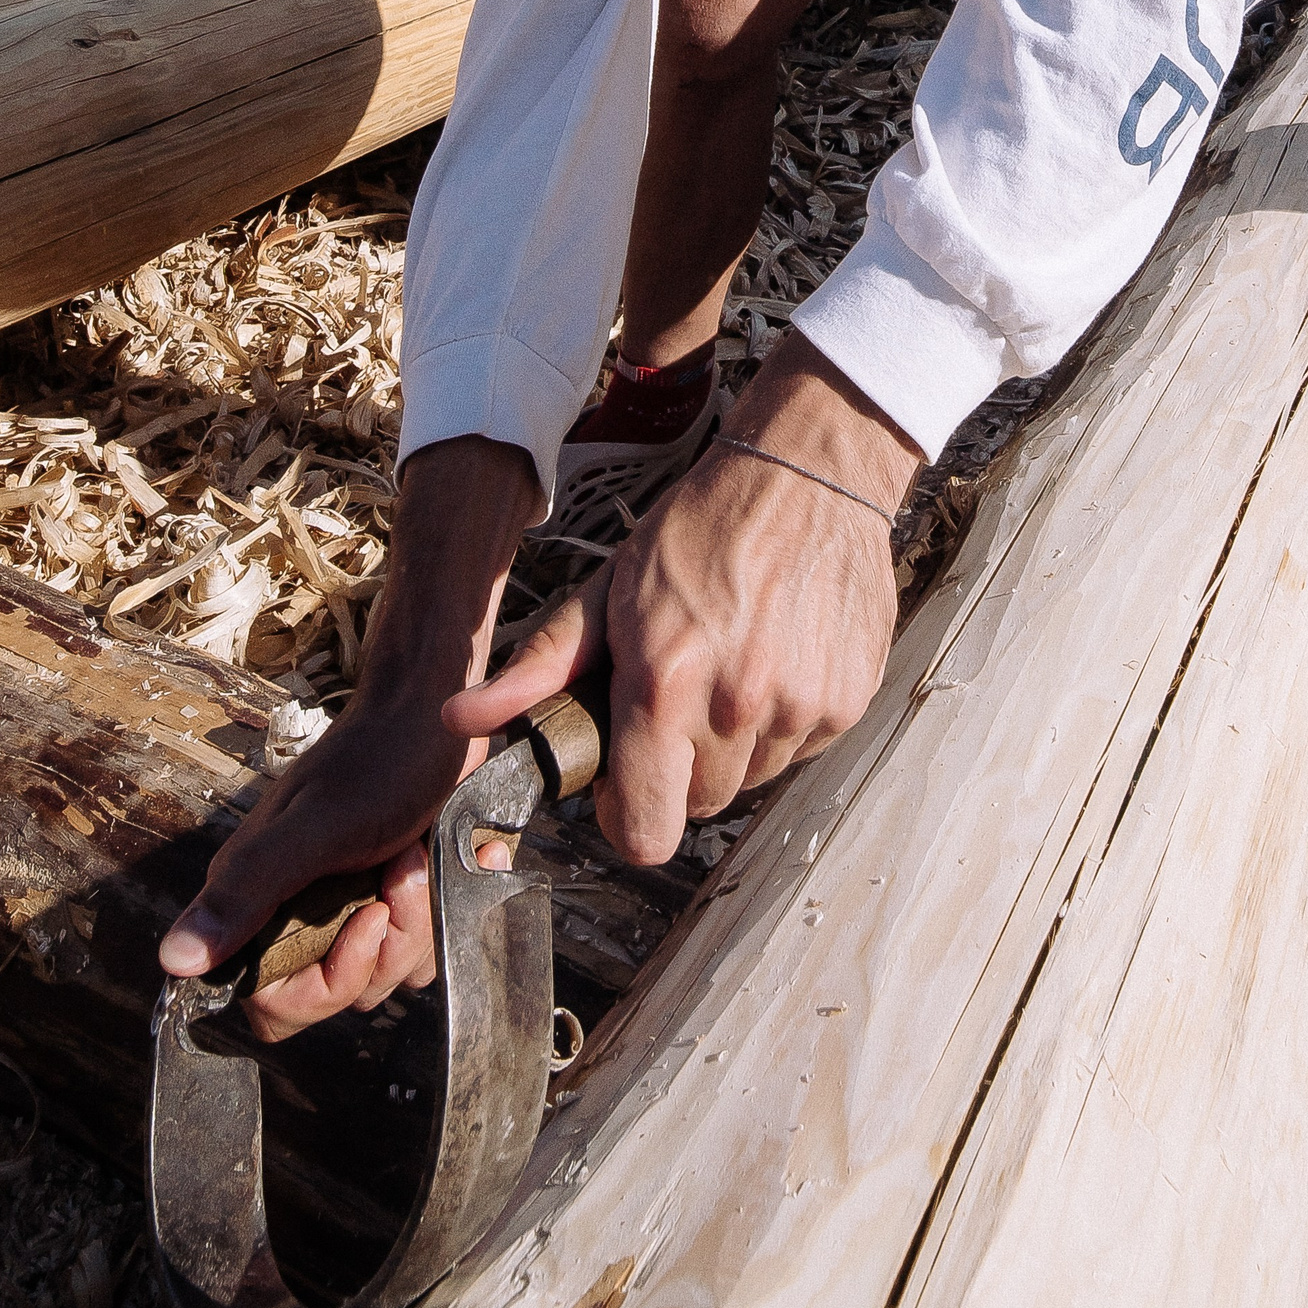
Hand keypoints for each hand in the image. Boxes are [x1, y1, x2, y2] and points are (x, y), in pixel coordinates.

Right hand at [158, 691, 488, 1042]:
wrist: (433, 711)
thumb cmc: (376, 758)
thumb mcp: (316, 826)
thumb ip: (249, 889)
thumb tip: (172, 960)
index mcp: (260, 901)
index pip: (273, 1005)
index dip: (324, 985)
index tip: (365, 921)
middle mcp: (300, 913)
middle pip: (342, 993)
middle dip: (387, 944)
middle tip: (404, 871)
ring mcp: (350, 908)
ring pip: (389, 971)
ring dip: (421, 919)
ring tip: (421, 853)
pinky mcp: (393, 898)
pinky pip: (424, 945)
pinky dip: (448, 906)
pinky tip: (467, 858)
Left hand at [447, 337, 914, 865]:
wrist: (808, 475)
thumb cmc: (700, 528)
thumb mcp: (608, 590)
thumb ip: (540, 667)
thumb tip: (460, 719)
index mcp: (664, 681)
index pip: (644, 832)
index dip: (626, 814)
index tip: (625, 778)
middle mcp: (738, 705)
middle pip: (697, 807)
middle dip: (678, 769)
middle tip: (679, 699)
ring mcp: (802, 708)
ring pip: (750, 780)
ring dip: (732, 746)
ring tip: (729, 669)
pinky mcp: (848, 701)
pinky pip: (800, 751)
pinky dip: (783, 723)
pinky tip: (775, 660)